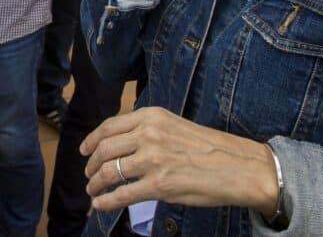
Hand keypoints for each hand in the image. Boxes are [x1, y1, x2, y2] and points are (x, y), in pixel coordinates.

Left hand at [80, 107, 278, 215]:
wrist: (238, 167)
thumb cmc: (210, 148)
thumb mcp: (175, 125)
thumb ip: (148, 130)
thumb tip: (122, 143)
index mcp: (151, 117)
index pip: (109, 126)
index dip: (92, 140)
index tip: (84, 150)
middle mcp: (148, 135)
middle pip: (104, 149)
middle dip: (91, 164)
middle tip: (88, 174)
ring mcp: (153, 160)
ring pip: (110, 171)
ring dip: (96, 183)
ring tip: (93, 190)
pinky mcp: (159, 185)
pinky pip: (122, 194)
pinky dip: (106, 201)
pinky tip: (100, 204)